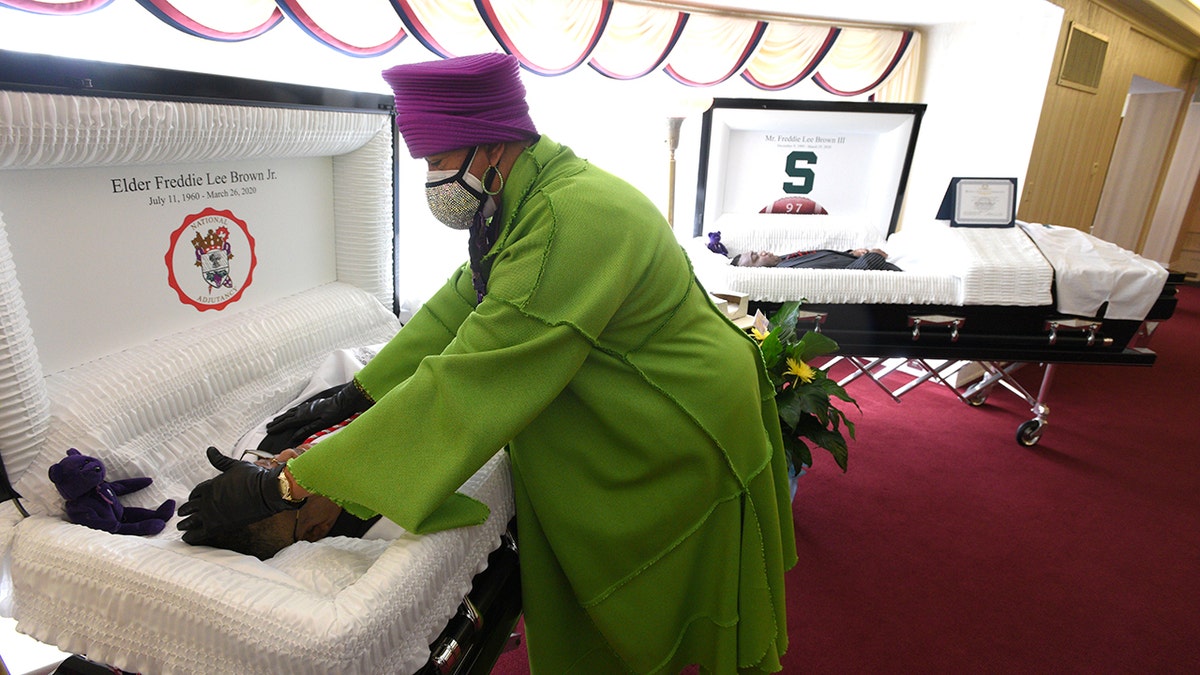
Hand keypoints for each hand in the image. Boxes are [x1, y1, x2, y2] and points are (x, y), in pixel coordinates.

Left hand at [177, 446, 301, 544]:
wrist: (266, 492)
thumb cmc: (253, 478)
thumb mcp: (235, 466)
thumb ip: (220, 460)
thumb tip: (210, 450)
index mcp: (210, 486)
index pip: (195, 492)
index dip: (193, 496)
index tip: (192, 499)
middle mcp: (206, 500)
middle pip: (190, 507)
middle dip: (185, 510)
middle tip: (181, 513)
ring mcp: (211, 514)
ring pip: (191, 521)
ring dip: (184, 524)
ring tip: (180, 526)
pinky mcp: (217, 526)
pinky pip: (198, 534)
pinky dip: (190, 537)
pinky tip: (186, 538)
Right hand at [265, 381, 371, 445]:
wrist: (344, 401)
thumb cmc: (335, 414)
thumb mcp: (322, 424)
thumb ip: (307, 430)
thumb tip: (294, 437)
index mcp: (305, 416)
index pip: (288, 422)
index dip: (278, 427)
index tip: (270, 430)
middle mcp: (304, 410)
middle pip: (287, 417)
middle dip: (277, 422)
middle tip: (268, 427)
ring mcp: (307, 406)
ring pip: (291, 412)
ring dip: (282, 417)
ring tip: (275, 420)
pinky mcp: (312, 405)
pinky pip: (296, 409)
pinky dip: (290, 412)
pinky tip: (290, 413)